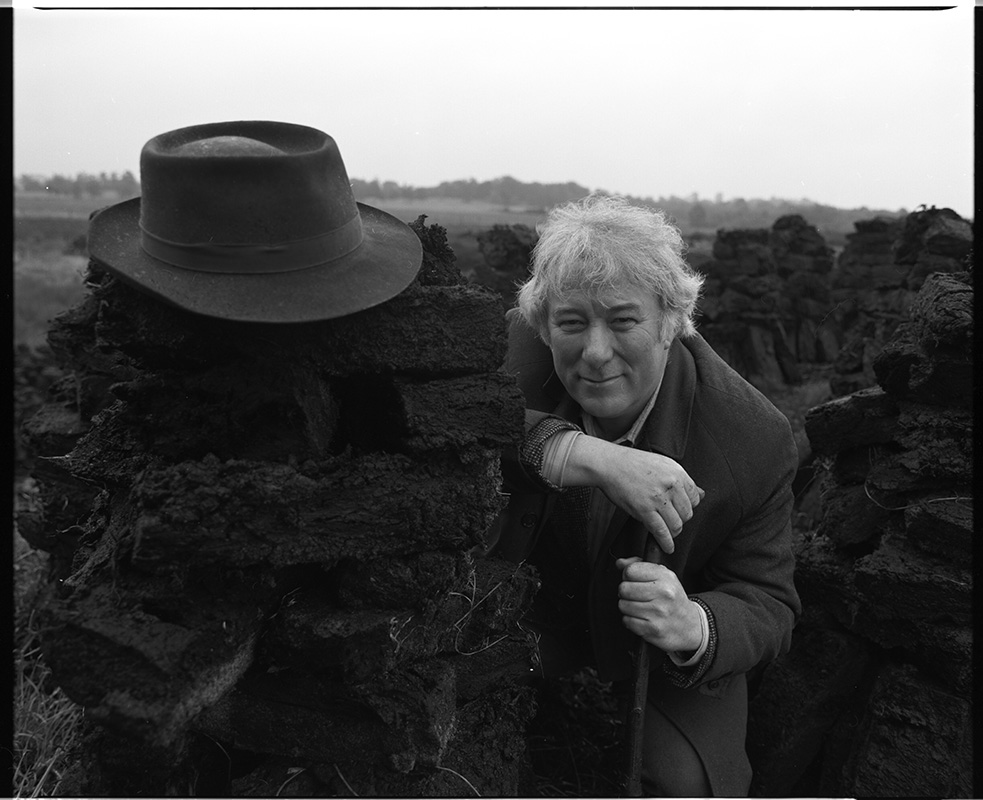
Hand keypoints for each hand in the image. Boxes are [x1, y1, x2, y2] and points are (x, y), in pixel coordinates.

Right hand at [568, 436, 703, 553]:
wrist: (609, 464)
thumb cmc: (632, 463)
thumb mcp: (662, 464)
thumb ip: (681, 480)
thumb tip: (701, 493)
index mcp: (677, 472)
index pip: (695, 498)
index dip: (687, 507)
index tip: (680, 511)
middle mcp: (671, 485)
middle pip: (687, 514)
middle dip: (680, 520)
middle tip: (669, 521)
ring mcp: (658, 498)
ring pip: (676, 525)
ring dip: (672, 533)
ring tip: (667, 534)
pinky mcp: (644, 510)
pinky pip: (661, 531)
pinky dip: (666, 543)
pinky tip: (667, 547)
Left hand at [615, 557, 702, 652]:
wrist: (689, 625)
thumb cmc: (672, 598)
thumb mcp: (662, 576)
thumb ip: (639, 565)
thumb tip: (620, 563)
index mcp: (665, 577)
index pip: (630, 570)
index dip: (627, 576)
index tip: (634, 581)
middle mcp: (664, 593)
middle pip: (623, 588)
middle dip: (625, 593)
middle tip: (636, 596)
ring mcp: (659, 612)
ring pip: (623, 605)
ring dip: (627, 607)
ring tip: (640, 607)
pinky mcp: (653, 629)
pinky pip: (627, 621)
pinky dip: (630, 621)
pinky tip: (642, 618)